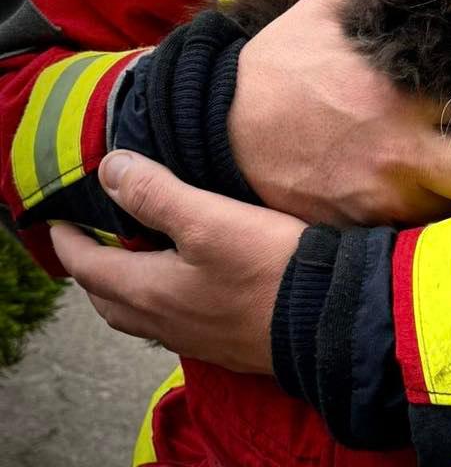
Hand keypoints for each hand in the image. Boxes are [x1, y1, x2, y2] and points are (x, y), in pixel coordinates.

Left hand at [51, 150, 304, 373]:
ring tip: (137, 265)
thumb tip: (110, 170)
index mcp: (151, 291)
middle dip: (93, 273)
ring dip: (127, 292)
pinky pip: (178, 326)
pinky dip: (165, 305)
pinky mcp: (229, 345)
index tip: (58, 224)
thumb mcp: (210, 218)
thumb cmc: (269, 268)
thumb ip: (155, 193)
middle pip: (110, 301)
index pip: (89, 268)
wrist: (328, 319)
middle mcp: (167, 322)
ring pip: (143, 317)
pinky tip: (190, 291)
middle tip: (93, 246)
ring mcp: (198, 339)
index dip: (68, 243)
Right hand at [228, 0, 450, 226]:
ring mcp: (379, 201)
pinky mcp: (354, 228)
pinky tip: (396, 192)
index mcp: (402, 99)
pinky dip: (409, 214)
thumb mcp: (324, 12)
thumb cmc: (277, 69)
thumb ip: (377, 5)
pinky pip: (404, 230)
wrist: (220, 126)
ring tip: (436, 173)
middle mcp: (401, 157)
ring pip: (449, 214)